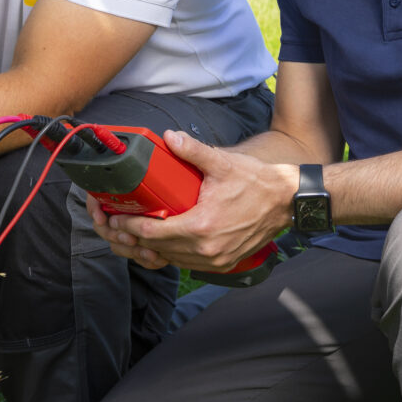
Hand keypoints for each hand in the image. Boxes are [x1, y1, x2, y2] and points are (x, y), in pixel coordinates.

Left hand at [89, 131, 295, 271]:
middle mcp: (206, 249)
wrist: (286, 202)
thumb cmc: (256, 182)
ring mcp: (216, 260)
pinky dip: (174, 255)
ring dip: (152, 250)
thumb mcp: (223, 163)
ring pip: (171, 260)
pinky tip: (166, 243)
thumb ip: (193, 151)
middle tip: (118, 227)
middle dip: (133, 240)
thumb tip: (169, 137)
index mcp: (201, 226)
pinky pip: (189, 264)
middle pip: (157, 250)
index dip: (128, 227)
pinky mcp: (224, 263)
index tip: (114, 219)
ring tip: (136, 236)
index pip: (152, 232)